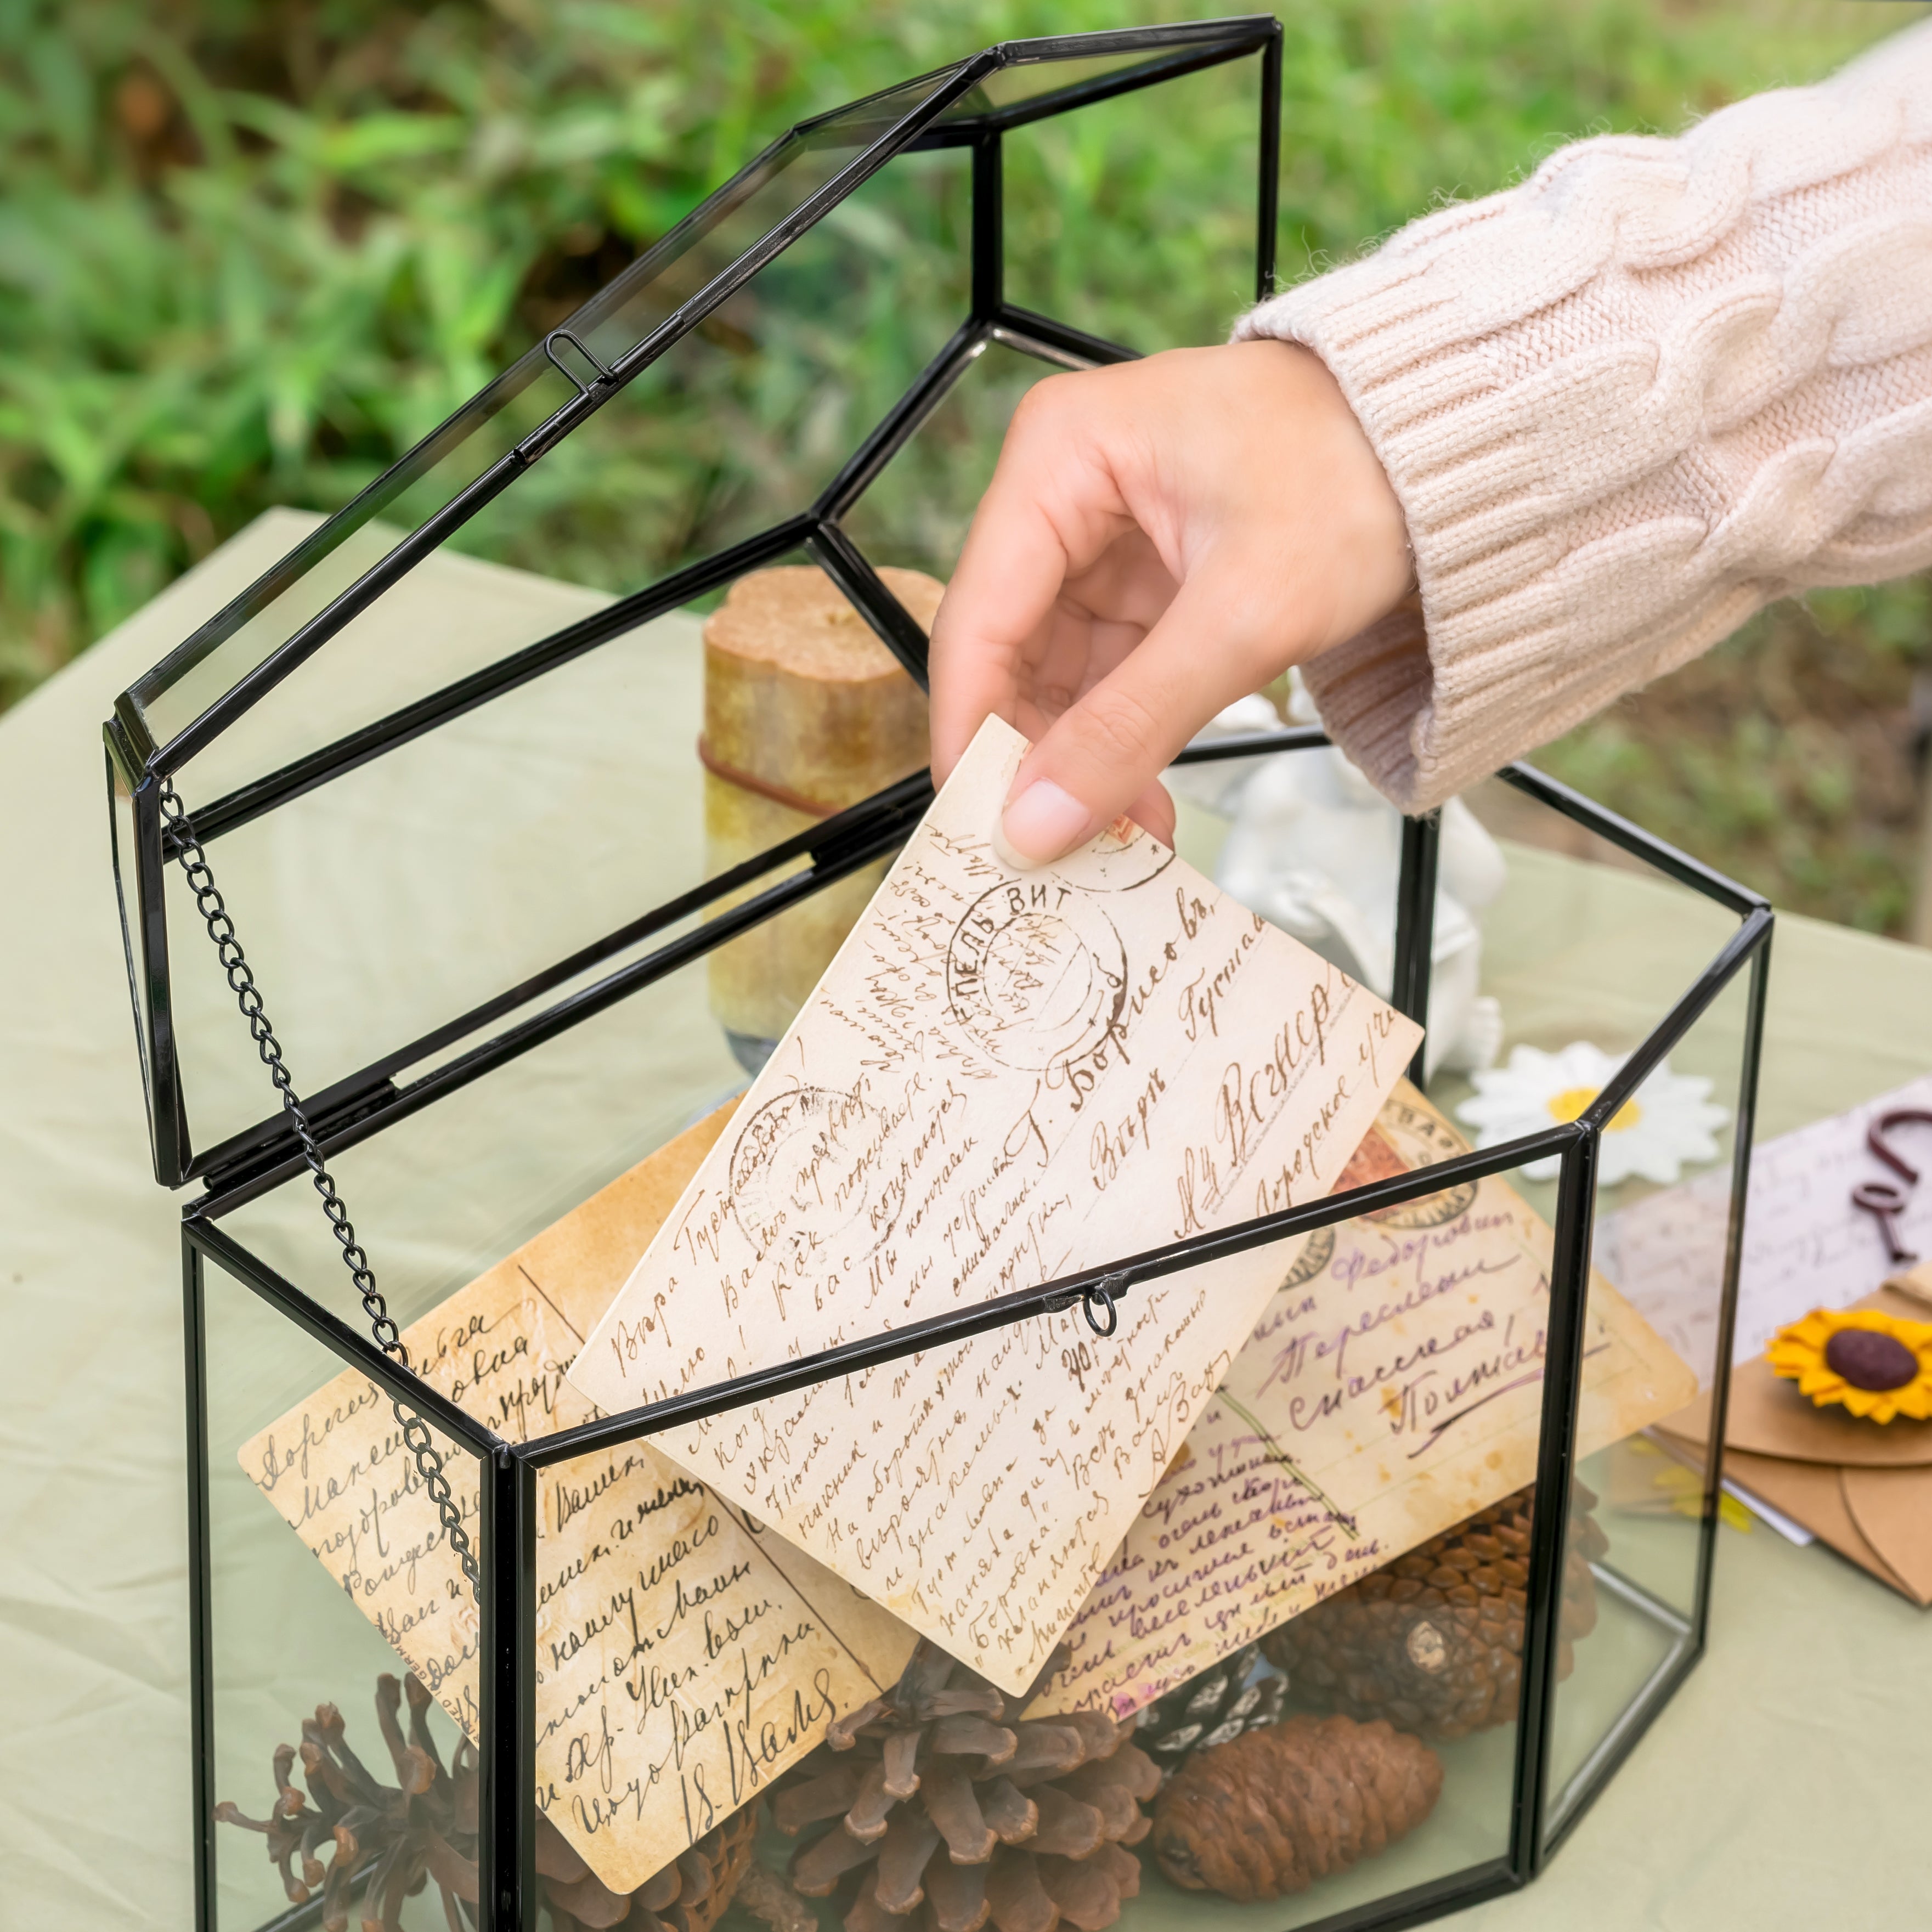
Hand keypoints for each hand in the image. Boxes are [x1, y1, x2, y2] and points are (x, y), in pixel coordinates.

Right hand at [927, 339, 1411, 862]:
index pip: (979, 618)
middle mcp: (1063, 488)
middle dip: (1034, 758)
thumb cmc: (1363, 479)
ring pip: (1056, 675)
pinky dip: (1121, 740)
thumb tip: (1036, 823)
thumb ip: (1131, 725)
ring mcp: (1103, 536)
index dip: (971, 731)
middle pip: (1010, 652)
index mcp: (1060, 455)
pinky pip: (1108, 675)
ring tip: (1118, 840)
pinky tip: (1141, 800)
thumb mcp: (1245, 615)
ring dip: (1081, 762)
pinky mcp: (1146, 578)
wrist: (1460, 450)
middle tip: (1055, 854)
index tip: (976, 830)